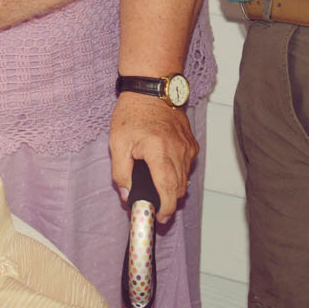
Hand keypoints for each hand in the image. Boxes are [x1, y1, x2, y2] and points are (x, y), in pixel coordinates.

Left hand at [109, 91, 197, 221]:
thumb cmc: (132, 113)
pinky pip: (187, 167)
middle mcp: (178, 152)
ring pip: (184, 179)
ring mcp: (188, 148)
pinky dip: (177, 173)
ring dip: (172, 188)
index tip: (158, 218)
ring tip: (156, 188)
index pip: (169, 190)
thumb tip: (126, 195)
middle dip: (168, 203)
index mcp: (159, 152)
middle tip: (154, 208)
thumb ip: (121, 173)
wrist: (151, 89)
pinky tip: (163, 169)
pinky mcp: (191, 144)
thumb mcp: (117, 143)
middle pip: (179, 189)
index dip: (166, 209)